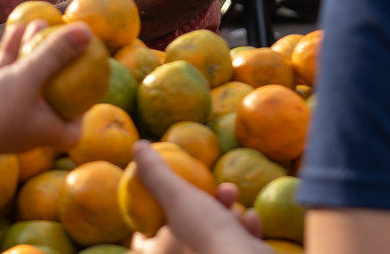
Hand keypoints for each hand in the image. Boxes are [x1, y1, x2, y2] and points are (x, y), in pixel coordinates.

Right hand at [0, 21, 88, 153]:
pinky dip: (11, 53)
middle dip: (58, 67)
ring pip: (25, 80)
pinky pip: (4, 75)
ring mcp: (4, 115)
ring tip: (40, 23)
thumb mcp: (29, 78)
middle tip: (66, 40)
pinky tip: (14, 27)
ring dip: (33, 53)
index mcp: (45, 132)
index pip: (72, 132)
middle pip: (50, 97)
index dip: (81, 114)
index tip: (87, 90)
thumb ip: (56, 55)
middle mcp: (27, 126)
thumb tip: (87, 31)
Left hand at [127, 142, 266, 253]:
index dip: (151, 211)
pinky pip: (236, 243)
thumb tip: (138, 147)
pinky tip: (251, 219)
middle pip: (185, 226)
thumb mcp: (177, 196)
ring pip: (214, 231)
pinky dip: (244, 229)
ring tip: (232, 194)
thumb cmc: (205, 233)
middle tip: (209, 185)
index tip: (163, 192)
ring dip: (227, 210)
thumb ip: (157, 174)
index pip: (144, 235)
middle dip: (201, 200)